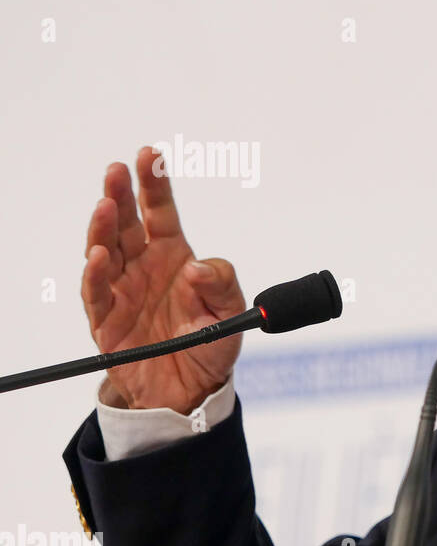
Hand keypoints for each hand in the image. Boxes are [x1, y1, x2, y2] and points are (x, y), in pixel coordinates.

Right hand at [81, 147, 245, 412]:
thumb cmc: (210, 344)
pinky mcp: (107, 321)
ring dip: (103, 228)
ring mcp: (121, 291)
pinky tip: (99, 255)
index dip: (154, 184)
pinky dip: (96, 273)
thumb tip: (197, 267)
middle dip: (120, 194)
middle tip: (116, 170)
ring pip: (105, 250)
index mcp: (173, 255)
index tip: (149, 155)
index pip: (161, 212)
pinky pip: (96, 293)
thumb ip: (222, 284)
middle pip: (126, 223)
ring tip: (107, 205)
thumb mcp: (231, 312)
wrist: (192, 390)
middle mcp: (143, 266)